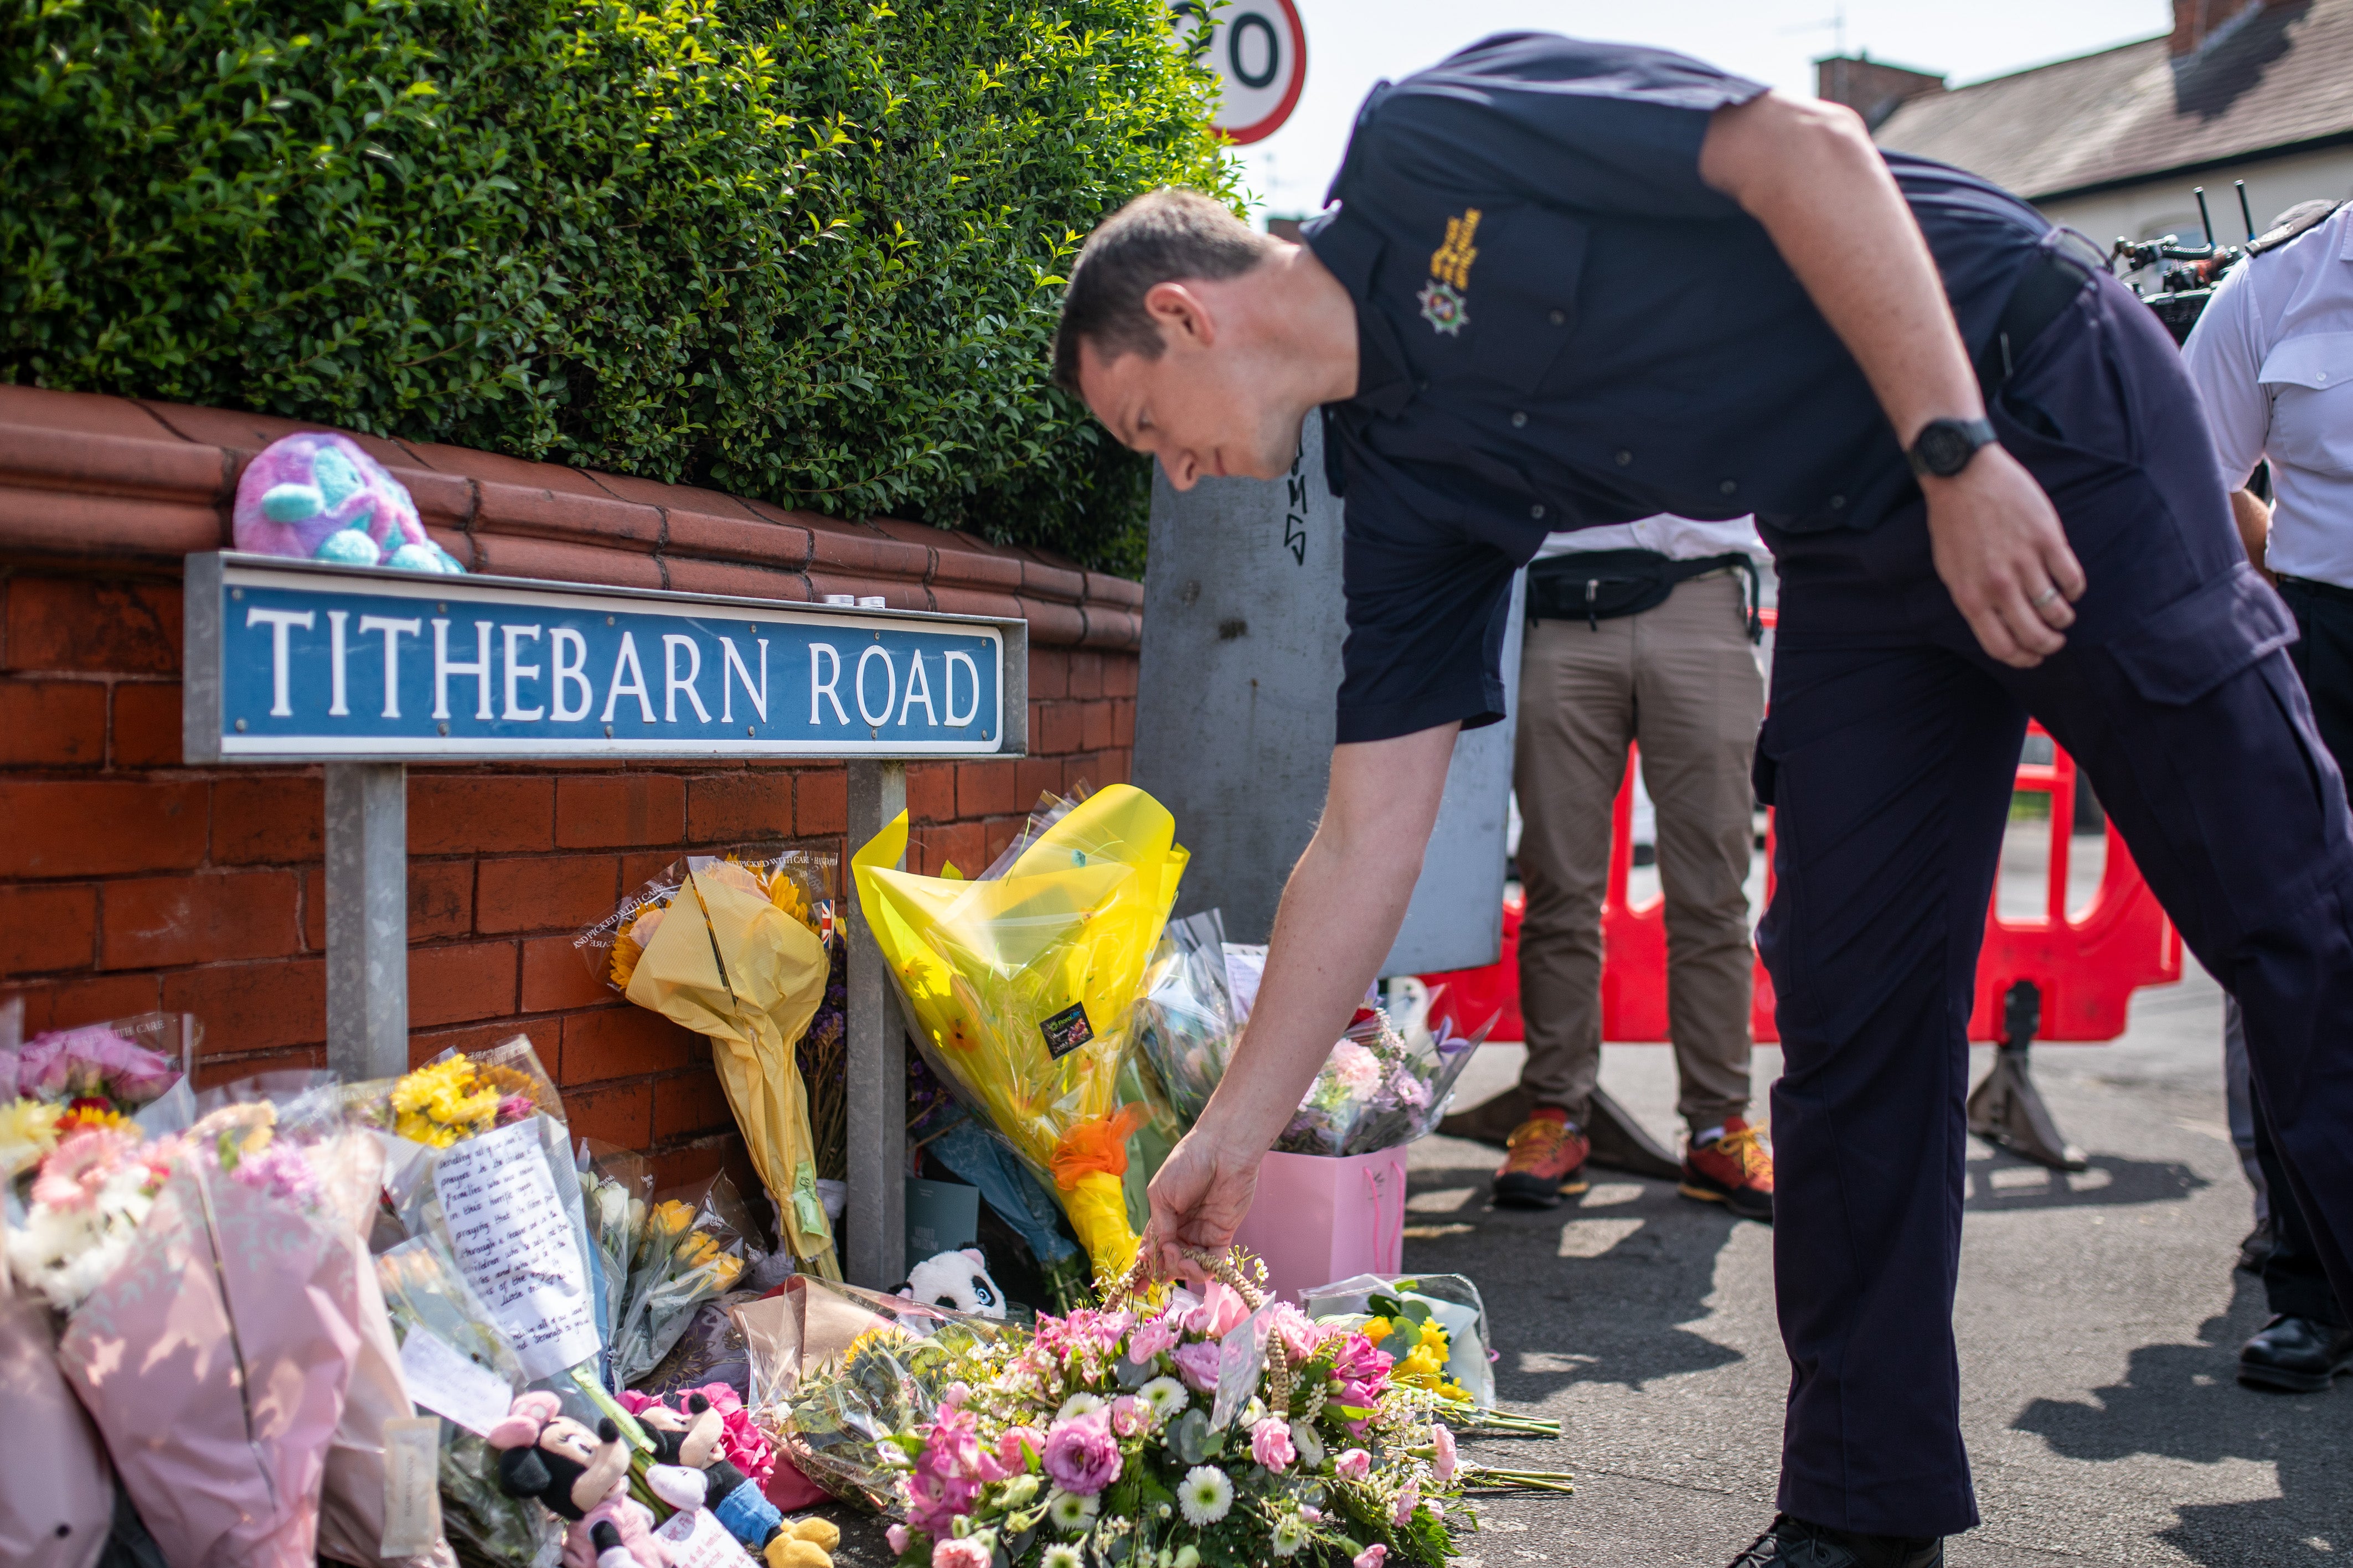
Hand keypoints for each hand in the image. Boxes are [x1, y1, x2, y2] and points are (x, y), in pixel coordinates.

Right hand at [1144, 1121, 1262, 1280]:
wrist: (1221, 1152)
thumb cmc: (1186, 1164)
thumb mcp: (1161, 1194)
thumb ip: (1160, 1226)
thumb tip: (1160, 1252)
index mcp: (1163, 1217)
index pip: (1152, 1248)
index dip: (1143, 1267)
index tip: (1135, 1286)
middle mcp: (1182, 1229)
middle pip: (1170, 1261)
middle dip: (1164, 1268)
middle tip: (1165, 1259)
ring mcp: (1202, 1233)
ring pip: (1191, 1266)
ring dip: (1183, 1270)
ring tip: (1182, 1260)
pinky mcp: (1223, 1235)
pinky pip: (1213, 1262)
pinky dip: (1204, 1271)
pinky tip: (1196, 1265)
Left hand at [1923, 444, 2085, 666]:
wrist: (1962, 476)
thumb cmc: (1953, 524)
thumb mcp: (1951, 570)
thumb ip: (1974, 600)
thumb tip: (1997, 627)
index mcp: (1970, 597)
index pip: (2001, 646)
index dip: (2023, 659)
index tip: (2034, 657)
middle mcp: (1998, 585)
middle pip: (2033, 635)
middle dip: (2049, 645)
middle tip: (2055, 640)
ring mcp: (2024, 563)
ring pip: (2056, 610)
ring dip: (2063, 619)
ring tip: (2063, 615)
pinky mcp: (2047, 539)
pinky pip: (2072, 579)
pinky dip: (2075, 590)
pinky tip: (2070, 587)